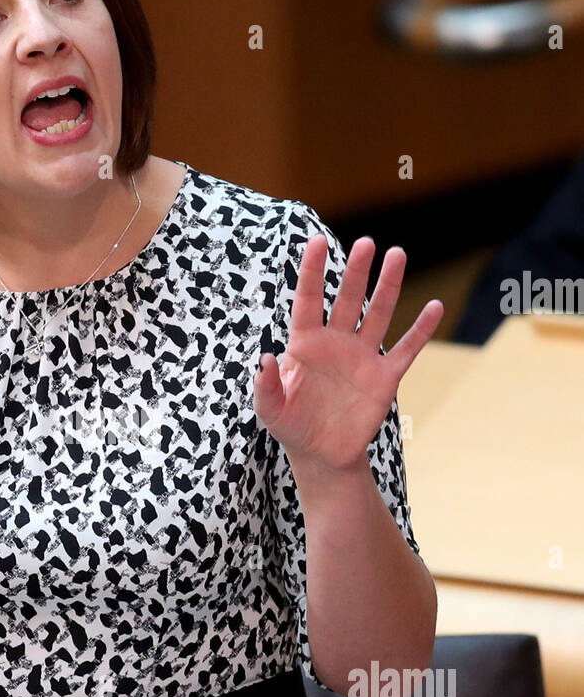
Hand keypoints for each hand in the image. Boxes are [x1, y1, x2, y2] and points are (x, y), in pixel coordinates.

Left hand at [254, 234, 443, 472]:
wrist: (322, 454)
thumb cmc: (291, 426)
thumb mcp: (270, 410)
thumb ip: (266, 386)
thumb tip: (263, 359)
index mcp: (305, 344)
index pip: (308, 300)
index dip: (312, 272)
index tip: (316, 241)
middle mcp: (335, 342)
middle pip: (347, 299)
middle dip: (356, 271)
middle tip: (367, 242)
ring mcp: (362, 357)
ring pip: (377, 314)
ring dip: (387, 286)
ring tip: (397, 254)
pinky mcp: (384, 378)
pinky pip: (405, 349)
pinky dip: (420, 330)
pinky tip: (434, 307)